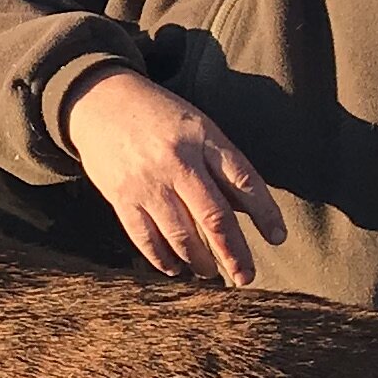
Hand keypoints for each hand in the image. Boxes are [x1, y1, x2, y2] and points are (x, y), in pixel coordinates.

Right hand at [59, 64, 283, 283]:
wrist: (99, 100)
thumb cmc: (159, 116)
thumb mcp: (198, 127)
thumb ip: (221, 166)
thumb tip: (248, 212)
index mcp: (203, 138)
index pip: (244, 181)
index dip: (265, 213)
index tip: (277, 237)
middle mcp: (177, 161)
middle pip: (215, 216)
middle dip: (234, 252)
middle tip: (246, 277)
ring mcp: (147, 182)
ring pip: (181, 235)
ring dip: (200, 261)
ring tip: (211, 272)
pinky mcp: (121, 197)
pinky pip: (146, 238)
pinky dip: (163, 258)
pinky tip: (175, 268)